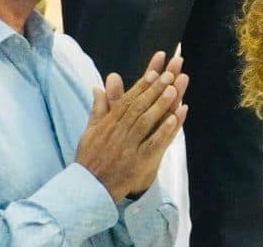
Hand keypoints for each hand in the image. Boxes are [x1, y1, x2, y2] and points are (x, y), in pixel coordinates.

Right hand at [74, 51, 188, 201]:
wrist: (86, 189)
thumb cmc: (89, 159)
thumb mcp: (89, 132)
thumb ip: (98, 108)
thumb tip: (99, 87)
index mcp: (108, 124)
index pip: (128, 100)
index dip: (142, 85)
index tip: (155, 72)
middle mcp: (118, 132)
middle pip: (139, 107)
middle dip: (155, 89)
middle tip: (170, 74)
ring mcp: (129, 147)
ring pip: (146, 122)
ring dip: (161, 105)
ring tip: (174, 89)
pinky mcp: (137, 162)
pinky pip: (153, 143)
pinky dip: (164, 130)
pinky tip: (176, 117)